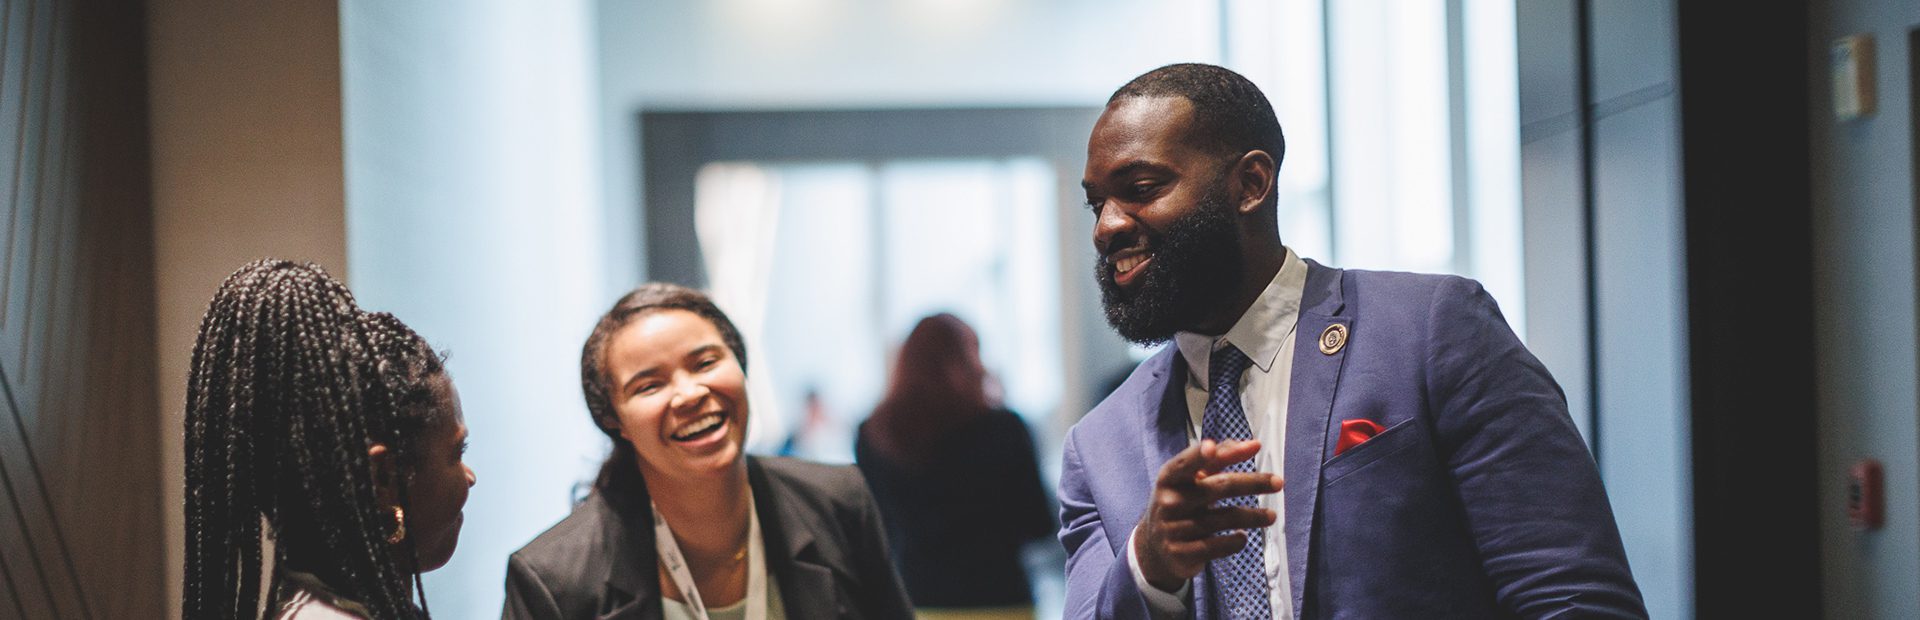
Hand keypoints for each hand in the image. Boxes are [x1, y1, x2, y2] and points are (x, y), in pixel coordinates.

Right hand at [1133, 439, 1282, 592]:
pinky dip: (1235, 541)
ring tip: (1271, 516)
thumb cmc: (1181, 502)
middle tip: (1278, 482)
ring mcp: (1173, 528)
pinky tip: (1242, 537)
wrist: (1155, 547)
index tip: (1211, 448)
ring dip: (1253, 517)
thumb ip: (1219, 459)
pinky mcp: (1181, 553)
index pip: (1185, 463)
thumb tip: (1252, 445)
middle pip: (1218, 488)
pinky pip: (1217, 546)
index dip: (1198, 455)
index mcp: (1169, 478)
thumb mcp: (1192, 479)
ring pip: (1224, 518)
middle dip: (1251, 483)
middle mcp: (1169, 501)